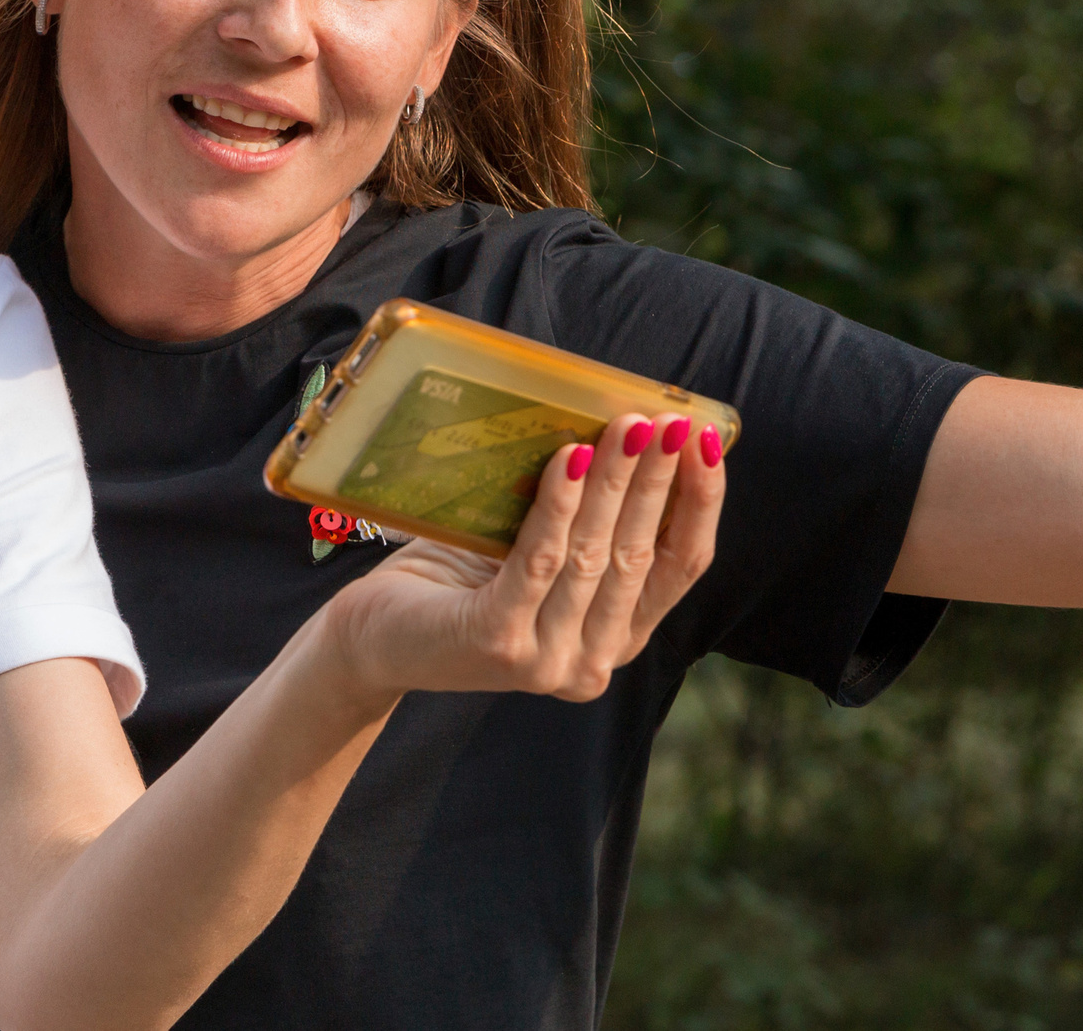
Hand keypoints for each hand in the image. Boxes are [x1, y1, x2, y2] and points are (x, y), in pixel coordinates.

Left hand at [326, 412, 726, 701]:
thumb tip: (624, 431)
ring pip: (593, 553)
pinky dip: (556, 507)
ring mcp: (548, 660)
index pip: (679, 567)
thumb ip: (580, 521)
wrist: (373, 639)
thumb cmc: (456, 580)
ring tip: (627, 426)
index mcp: (614, 638)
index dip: (700, 502)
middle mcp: (592, 661)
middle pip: (639, 553)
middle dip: (659, 479)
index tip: (709, 442)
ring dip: (614, 481)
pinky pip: (539, 561)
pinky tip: (568, 458)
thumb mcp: (530, 550)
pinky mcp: (499, 642)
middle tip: (669, 421)